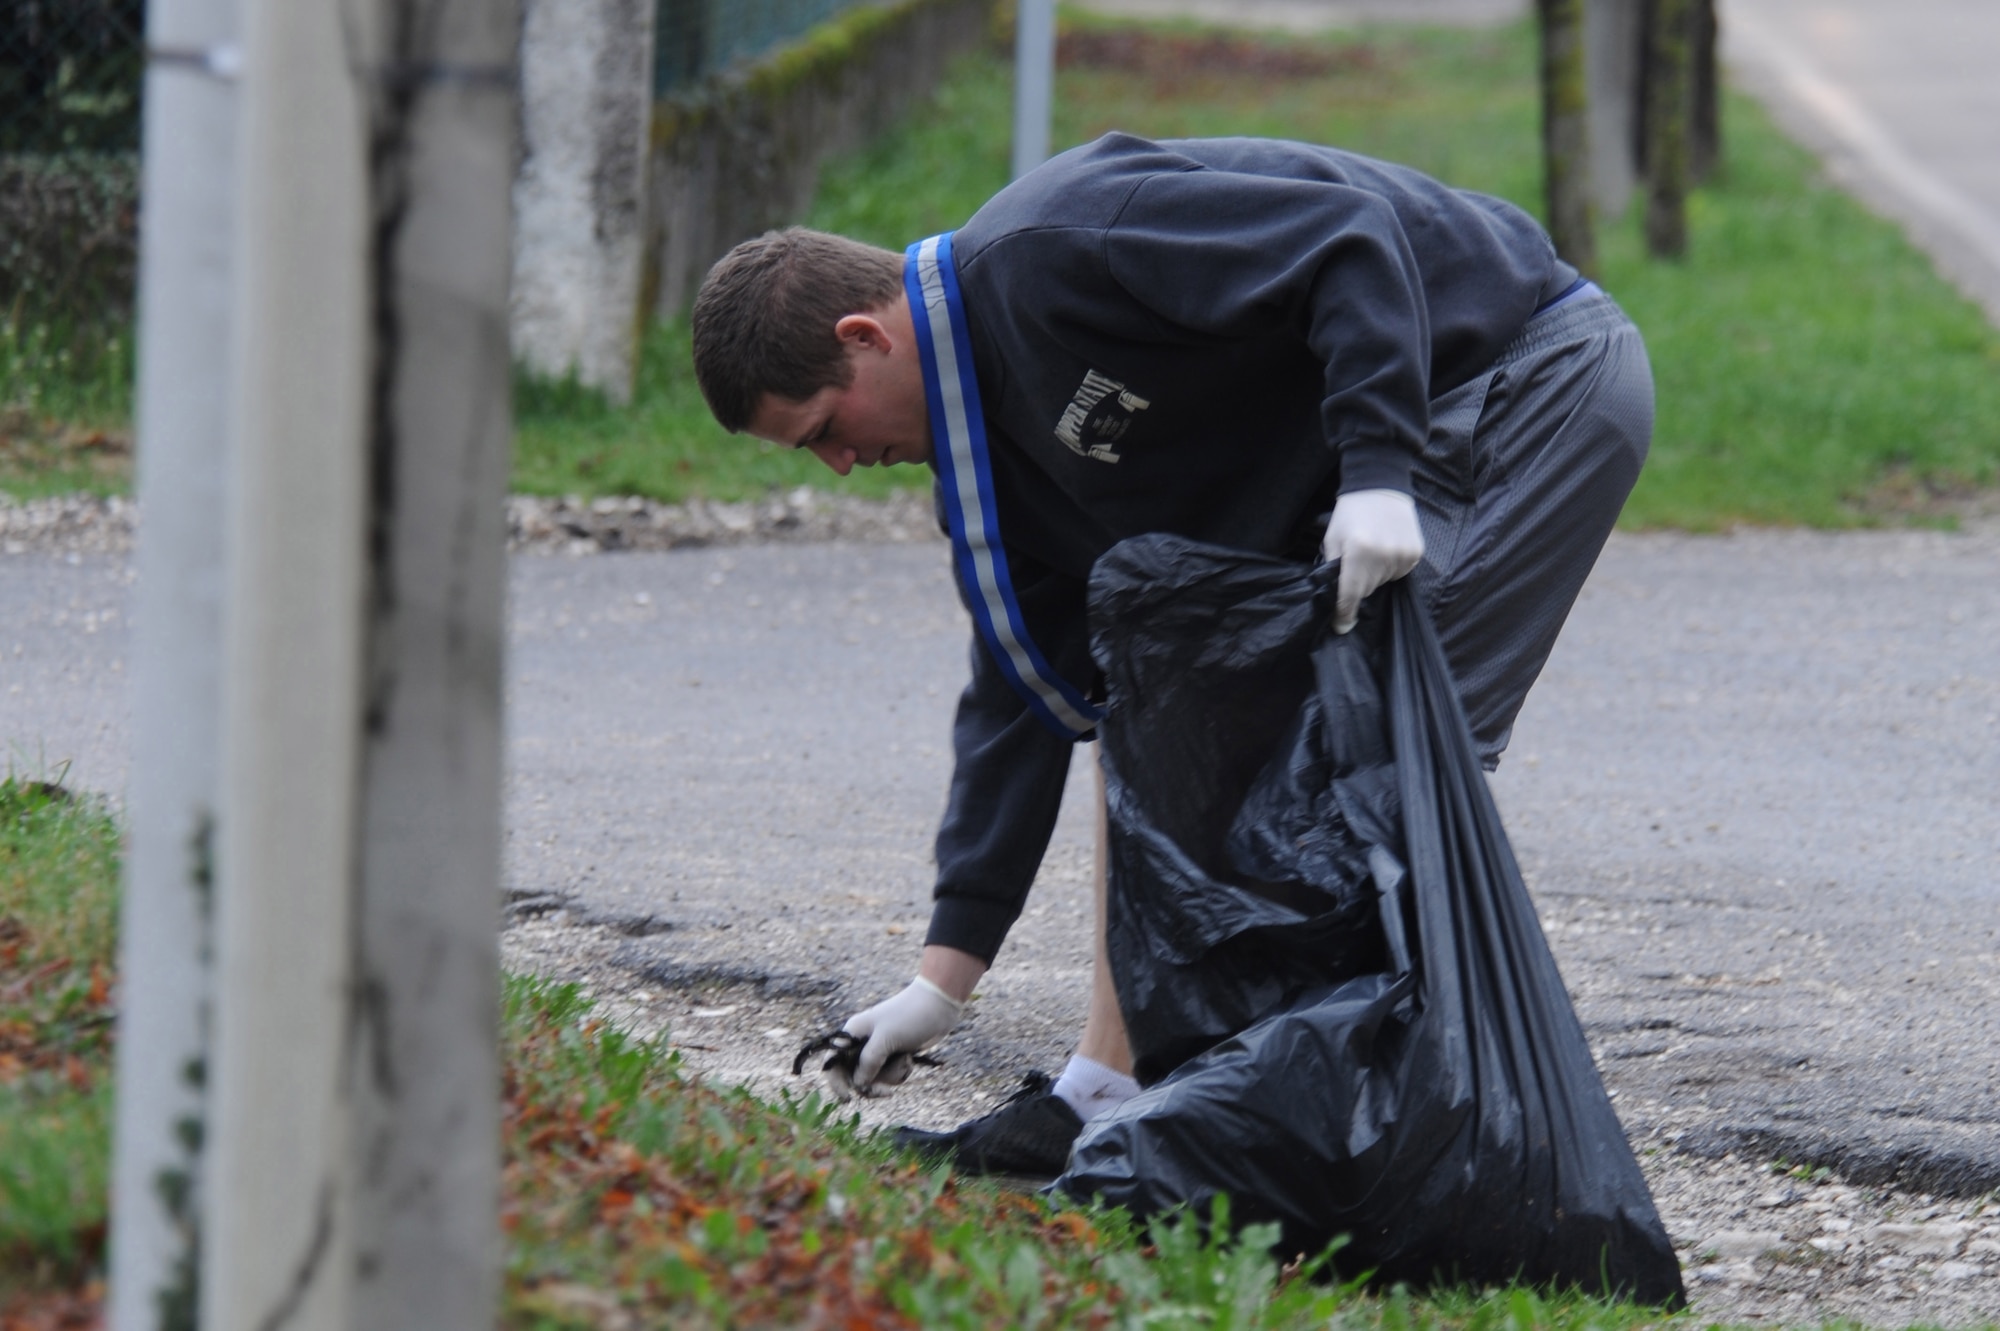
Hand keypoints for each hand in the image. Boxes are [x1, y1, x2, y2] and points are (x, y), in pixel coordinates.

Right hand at [828, 976, 964, 1099]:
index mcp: (852, 1033)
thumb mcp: (885, 1039)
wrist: (938, 1006)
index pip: (833, 1062)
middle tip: (886, 1092)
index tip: (848, 1099)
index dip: (836, 1083)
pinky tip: (910, 1059)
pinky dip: (900, 1071)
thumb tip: (857, 1084)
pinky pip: (890, 1075)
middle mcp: (862, 1042)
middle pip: (854, 1076)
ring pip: (875, 1077)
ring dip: (891, 1075)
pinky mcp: (893, 1055)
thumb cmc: (909, 1017)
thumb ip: (868, 1062)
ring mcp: (879, 1049)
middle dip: (872, 1084)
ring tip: (905, 1059)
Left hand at [1321, 488, 1424, 633]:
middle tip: (1355, 560)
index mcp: (1359, 553)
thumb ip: (1333, 569)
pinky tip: (1387, 547)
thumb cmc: (1350, 514)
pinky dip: (1390, 566)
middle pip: (1366, 589)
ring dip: (1375, 574)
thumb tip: (1336, 598)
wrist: (1380, 486)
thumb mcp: (1332, 539)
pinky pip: (1398, 574)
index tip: (1341, 627)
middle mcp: (1384, 557)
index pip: (1350, 594)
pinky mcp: (1416, 554)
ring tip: (1372, 549)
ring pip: (1383, 583)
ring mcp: (1403, 556)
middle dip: (1358, 582)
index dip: (1344, 613)